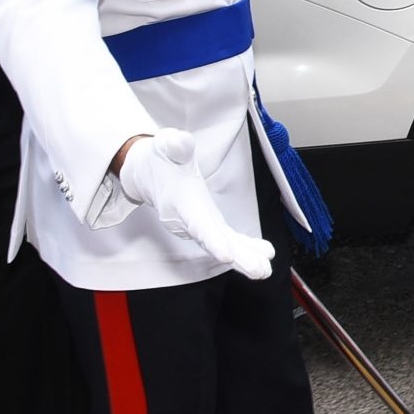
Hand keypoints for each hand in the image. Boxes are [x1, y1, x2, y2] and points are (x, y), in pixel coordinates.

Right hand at [118, 128, 275, 279]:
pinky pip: (226, 240)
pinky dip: (244, 248)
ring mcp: (198, 225)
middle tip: (259, 270)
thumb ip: (175, 145)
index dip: (213, 240)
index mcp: (182, 201)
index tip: (227, 256)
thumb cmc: (161, 159)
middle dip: (237, 258)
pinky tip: (263, 254)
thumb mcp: (166, 144)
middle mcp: (188, 219)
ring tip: (265, 269)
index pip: (198, 224)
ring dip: (244, 258)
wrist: (148, 173)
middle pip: (214, 242)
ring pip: (222, 245)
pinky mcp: (206, 224)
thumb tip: (181, 143)